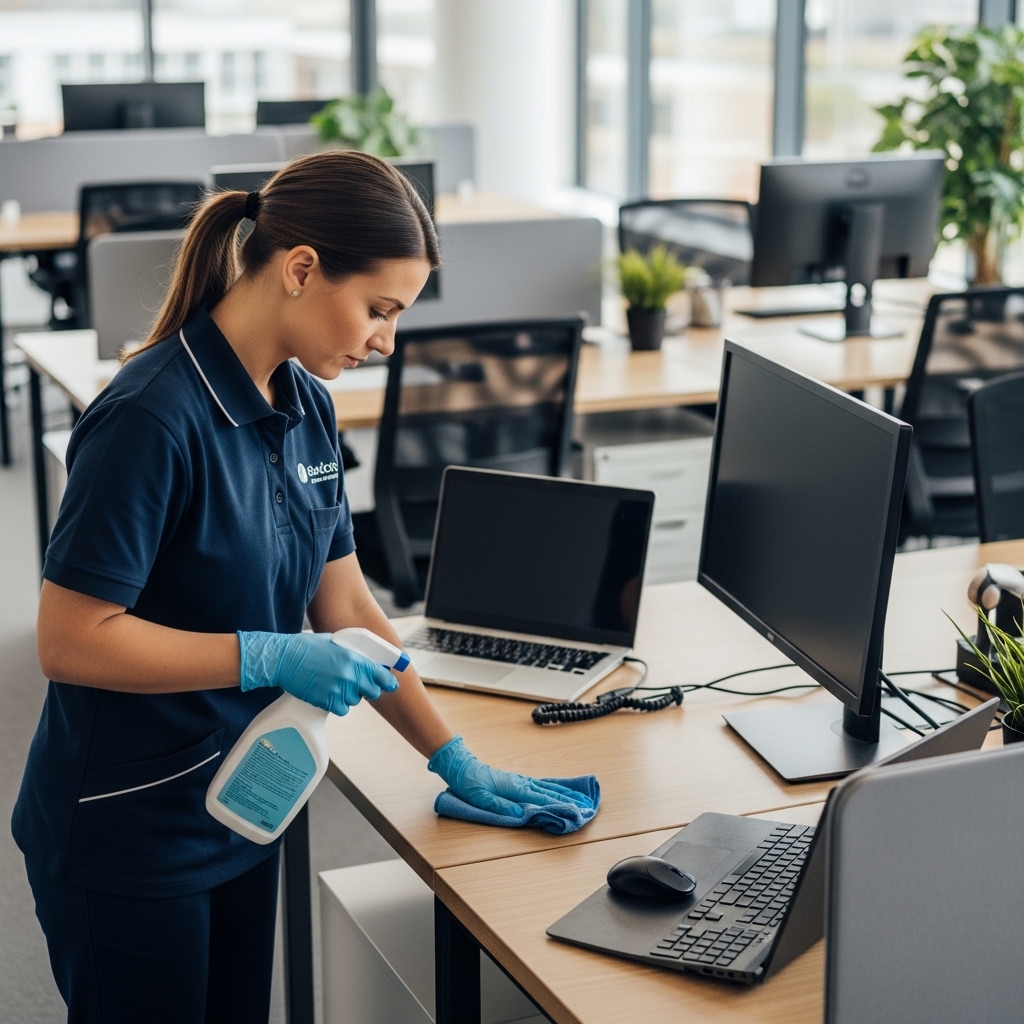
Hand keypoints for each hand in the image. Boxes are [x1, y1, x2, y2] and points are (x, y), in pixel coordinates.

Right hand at [238, 631, 397, 715]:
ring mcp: (339, 689)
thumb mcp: (336, 643)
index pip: (382, 675)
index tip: (391, 685)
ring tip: (335, 685)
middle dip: (367, 689)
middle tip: (357, 684)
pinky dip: (338, 705)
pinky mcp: (327, 701)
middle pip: (372, 692)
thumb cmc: (308, 647)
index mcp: (354, 658)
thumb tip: (367, 661)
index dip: (388, 682)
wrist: (284, 659)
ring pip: (356, 700)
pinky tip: (329, 694)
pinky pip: (342, 709)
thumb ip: (353, 653)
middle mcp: (350, 675)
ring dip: (350, 695)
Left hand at [428, 735, 593, 817]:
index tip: (576, 810)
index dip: (559, 805)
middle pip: (549, 792)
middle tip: (586, 806)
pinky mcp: (517, 780)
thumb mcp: (481, 798)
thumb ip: (501, 806)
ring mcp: (520, 780)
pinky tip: (558, 791)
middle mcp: (520, 782)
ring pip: (546, 787)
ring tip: (579, 798)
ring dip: (563, 793)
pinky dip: (552, 788)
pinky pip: (540, 785)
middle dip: (568, 799)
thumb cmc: (469, 783)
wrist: (461, 766)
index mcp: (514, 788)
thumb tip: (522, 814)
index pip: (541, 799)